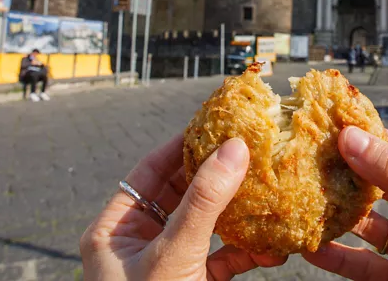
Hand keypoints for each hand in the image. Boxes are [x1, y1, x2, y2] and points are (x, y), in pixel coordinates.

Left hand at [80, 135, 286, 279]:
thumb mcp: (174, 254)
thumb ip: (204, 202)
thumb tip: (234, 148)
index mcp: (116, 230)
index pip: (151, 171)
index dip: (184, 144)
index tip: (219, 124)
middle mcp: (139, 242)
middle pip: (182, 193)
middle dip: (219, 174)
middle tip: (253, 149)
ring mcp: (167, 264)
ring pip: (206, 225)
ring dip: (238, 212)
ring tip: (268, 188)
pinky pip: (221, 258)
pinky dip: (245, 250)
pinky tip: (272, 244)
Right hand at [303, 127, 387, 280]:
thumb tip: (354, 138)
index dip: (375, 140)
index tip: (339, 127)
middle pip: (384, 189)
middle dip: (351, 176)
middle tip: (316, 160)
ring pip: (369, 228)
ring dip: (340, 217)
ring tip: (309, 201)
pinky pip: (364, 266)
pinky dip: (338, 257)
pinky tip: (315, 247)